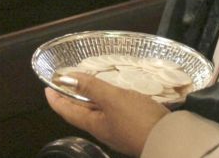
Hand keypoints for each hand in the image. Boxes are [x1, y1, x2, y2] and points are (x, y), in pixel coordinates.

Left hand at [45, 72, 169, 156]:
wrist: (170, 140)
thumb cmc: (138, 120)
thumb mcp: (112, 99)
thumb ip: (90, 87)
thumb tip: (66, 78)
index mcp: (94, 124)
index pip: (67, 111)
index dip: (56, 99)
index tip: (47, 88)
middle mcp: (103, 129)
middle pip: (82, 112)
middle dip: (72, 97)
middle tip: (66, 83)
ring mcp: (119, 129)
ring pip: (99, 111)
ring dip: (91, 98)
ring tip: (88, 84)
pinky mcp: (134, 127)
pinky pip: (114, 111)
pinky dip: (108, 100)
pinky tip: (115, 94)